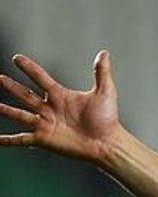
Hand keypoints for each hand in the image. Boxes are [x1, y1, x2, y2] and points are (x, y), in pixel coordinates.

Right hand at [0, 51, 121, 161]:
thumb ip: (101, 73)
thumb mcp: (105, 92)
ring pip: (19, 115)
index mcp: (60, 96)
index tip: (17, 58)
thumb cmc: (108, 119)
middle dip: (12, 87)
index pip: (40, 78)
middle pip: (25, 95)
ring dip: (6, 110)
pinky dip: (7, 140)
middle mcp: (49, 109)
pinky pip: (21, 139)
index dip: (29, 68)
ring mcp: (45, 124)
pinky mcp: (43, 139)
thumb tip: (104, 53)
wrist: (108, 143)